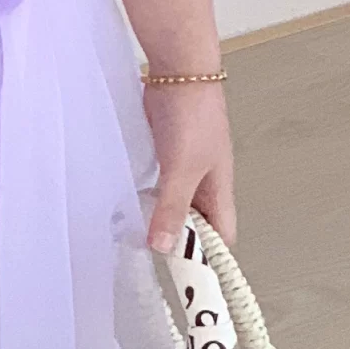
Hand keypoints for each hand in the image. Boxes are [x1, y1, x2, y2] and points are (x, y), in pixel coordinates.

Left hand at [141, 81, 235, 253]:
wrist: (180, 69)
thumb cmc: (192, 116)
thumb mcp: (182, 168)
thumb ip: (173, 208)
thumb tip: (165, 249)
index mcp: (219, 189)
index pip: (221, 236)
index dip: (208, 258)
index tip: (183, 278)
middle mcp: (205, 180)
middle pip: (197, 222)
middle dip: (179, 240)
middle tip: (149, 261)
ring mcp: (185, 163)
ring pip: (176, 201)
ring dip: (159, 216)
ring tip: (134, 237)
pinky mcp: (166, 149)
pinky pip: (159, 180)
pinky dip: (147, 193)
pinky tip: (128, 201)